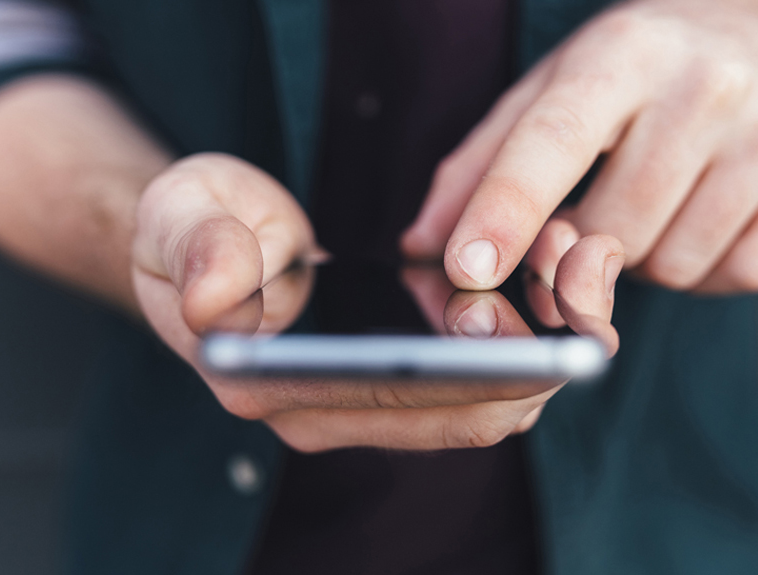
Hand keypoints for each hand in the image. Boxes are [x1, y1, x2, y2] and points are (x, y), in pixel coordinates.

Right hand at [134, 156, 620, 450]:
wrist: (202, 238)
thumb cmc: (191, 227)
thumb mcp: (182, 216)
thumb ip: (198, 252)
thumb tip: (211, 299)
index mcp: (275, 386)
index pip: (404, 402)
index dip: (489, 373)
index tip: (555, 327)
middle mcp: (328, 413)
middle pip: (470, 416)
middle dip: (542, 354)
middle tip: (575, 264)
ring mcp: (364, 402)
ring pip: (489, 403)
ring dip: (545, 342)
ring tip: (565, 256)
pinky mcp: (392, 379)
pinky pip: (480, 377)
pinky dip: (525, 336)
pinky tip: (538, 273)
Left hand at [402, 0, 757, 296]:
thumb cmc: (635, 75)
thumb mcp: (549, 93)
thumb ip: (479, 167)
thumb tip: (422, 247)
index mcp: (623, 54)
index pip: (553, 140)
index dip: (505, 212)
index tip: (465, 272)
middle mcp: (706, 86)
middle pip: (611, 230)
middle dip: (576, 252)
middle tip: (579, 224)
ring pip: (670, 263)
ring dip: (640, 259)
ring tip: (650, 200)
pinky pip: (731, 275)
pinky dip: (700, 268)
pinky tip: (696, 215)